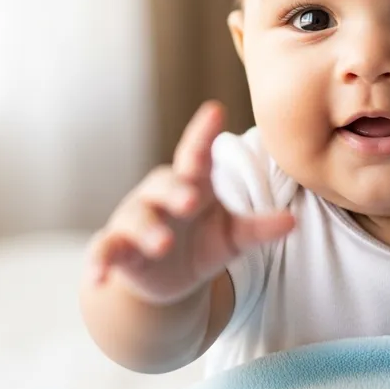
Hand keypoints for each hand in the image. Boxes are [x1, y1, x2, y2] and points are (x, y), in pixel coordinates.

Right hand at [86, 100, 294, 304]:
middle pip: (165, 185)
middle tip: (191, 198)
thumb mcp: (233, 238)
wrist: (168, 279)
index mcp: (193, 184)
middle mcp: (160, 197)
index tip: (215, 109)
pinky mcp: (116, 250)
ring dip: (147, 230)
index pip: (198, 153)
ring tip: (163, 244)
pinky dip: (98, 263)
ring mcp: (135, 222)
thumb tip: (292, 221)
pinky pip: (103, 251)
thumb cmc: (204, 243)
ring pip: (136, 219)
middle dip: (176, 191)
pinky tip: (96, 278)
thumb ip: (259, 229)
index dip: (204, 132)